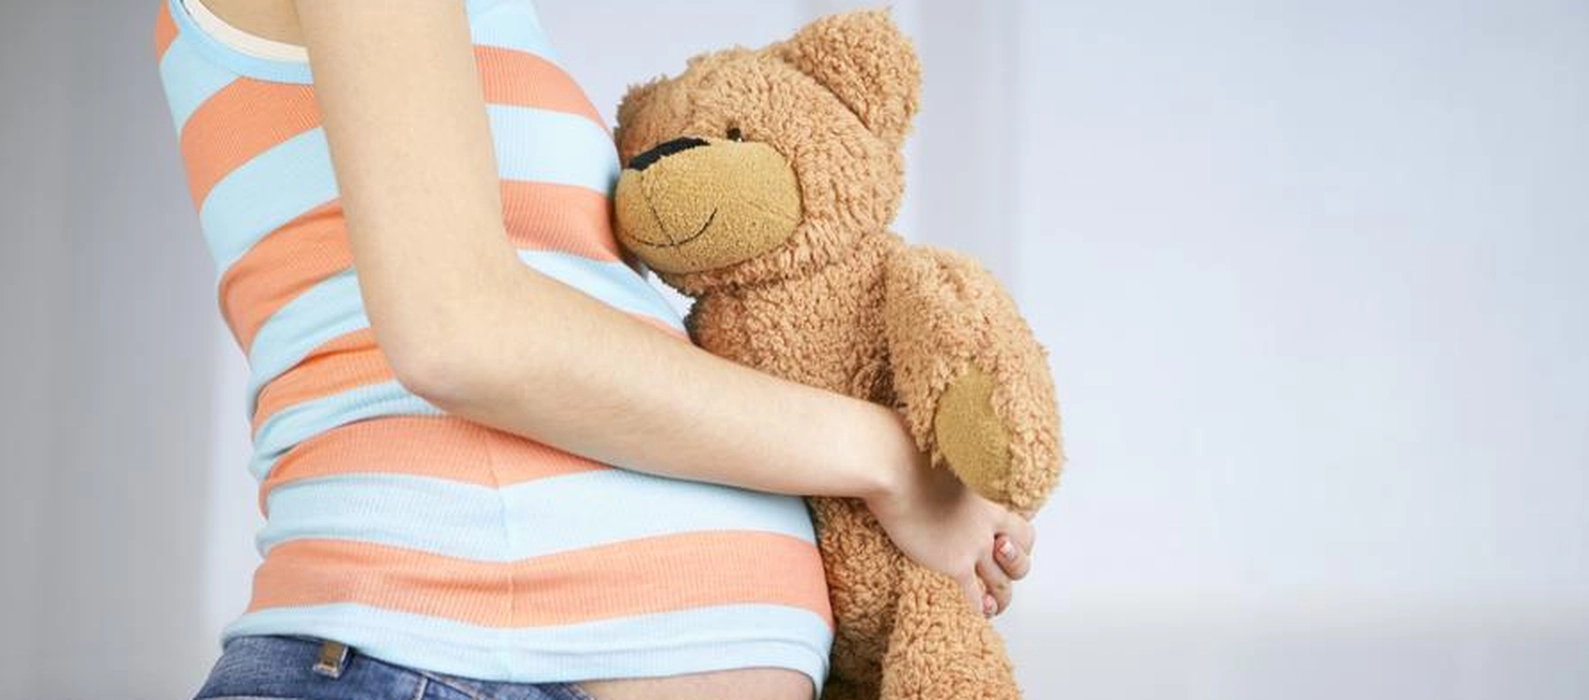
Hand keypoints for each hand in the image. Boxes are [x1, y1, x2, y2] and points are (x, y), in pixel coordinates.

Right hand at [865, 440, 1036, 617]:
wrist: (894, 469)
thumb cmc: (910, 455)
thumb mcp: (949, 458)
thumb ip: (958, 471)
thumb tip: (945, 464)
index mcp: (992, 498)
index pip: (1022, 524)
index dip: (1018, 538)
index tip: (1008, 544)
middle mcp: (989, 524)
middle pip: (1021, 555)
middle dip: (1015, 567)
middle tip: (1004, 573)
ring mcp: (974, 546)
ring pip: (1001, 581)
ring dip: (1001, 597)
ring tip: (996, 605)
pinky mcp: (954, 563)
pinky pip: (974, 596)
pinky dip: (979, 609)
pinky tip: (976, 616)